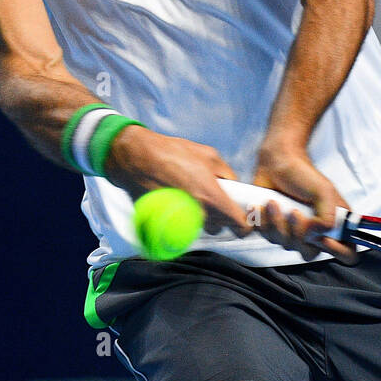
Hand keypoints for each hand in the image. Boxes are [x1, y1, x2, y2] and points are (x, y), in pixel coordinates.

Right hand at [102, 125, 250, 235]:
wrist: (136, 159)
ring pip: (201, 227)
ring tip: (192, 196)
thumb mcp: (209, 154)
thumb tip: (233, 185)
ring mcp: (181, 222)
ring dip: (202, 217)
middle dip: (220, 216)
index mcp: (213, 198)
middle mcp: (199, 214)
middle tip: (212, 198)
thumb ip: (227, 173)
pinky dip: (184, 218)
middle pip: (220, 227)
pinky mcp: (166, 224)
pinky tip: (178, 201)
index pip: (240, 226)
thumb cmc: (172, 153)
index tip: (242, 218)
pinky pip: (183, 227)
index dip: (245, 224)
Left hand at [251, 141, 358, 263]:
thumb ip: (328, 216)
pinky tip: (261, 207)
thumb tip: (317, 235)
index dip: (338, 252)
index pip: (347, 253)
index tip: (323, 239)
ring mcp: (294, 233)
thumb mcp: (324, 191)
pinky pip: (267, 237)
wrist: (276, 163)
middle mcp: (316, 233)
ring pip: (285, 244)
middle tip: (293, 212)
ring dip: (277, 222)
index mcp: (335, 224)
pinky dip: (262, 222)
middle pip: (309, 253)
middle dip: (297, 233)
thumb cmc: (303, 174)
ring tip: (273, 202)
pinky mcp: (274, 229)